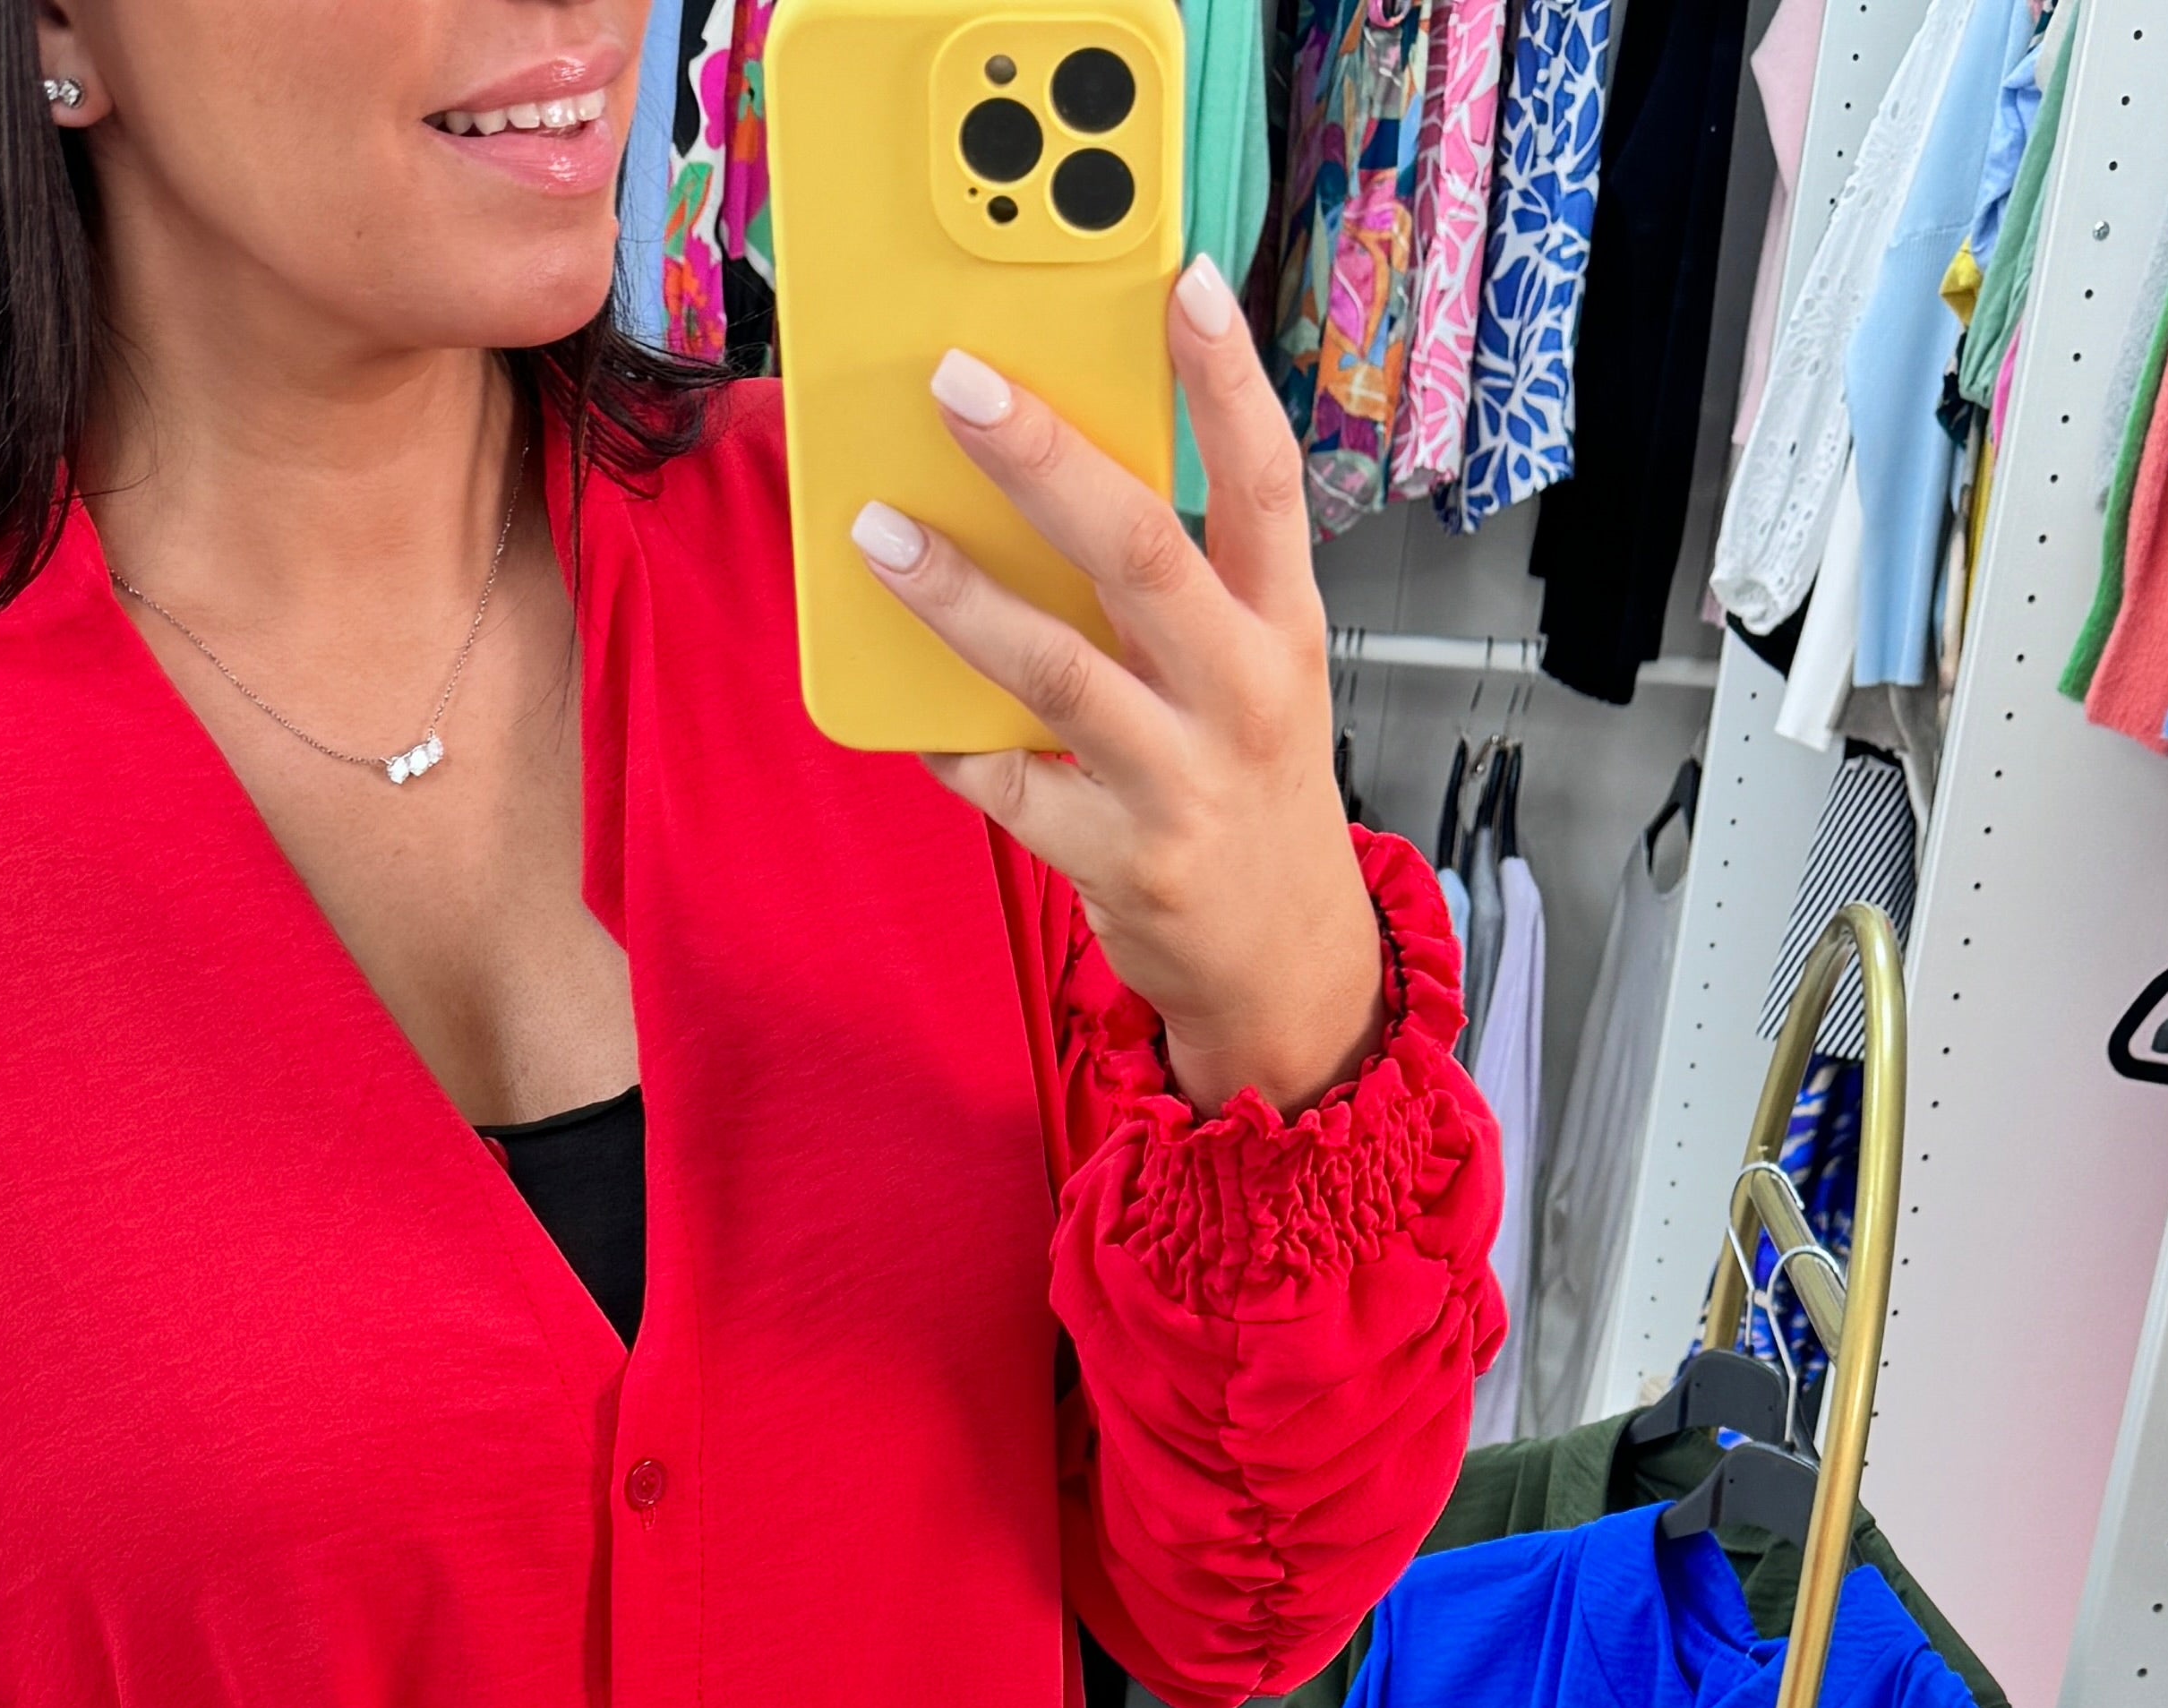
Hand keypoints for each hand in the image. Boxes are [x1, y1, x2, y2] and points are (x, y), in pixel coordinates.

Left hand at [848, 256, 1383, 1122]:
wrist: (1287, 963)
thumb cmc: (1250, 785)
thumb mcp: (1254, 670)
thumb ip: (1184, 584)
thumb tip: (1052, 473)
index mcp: (1281, 625)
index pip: (1267, 481)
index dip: (1228, 381)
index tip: (1184, 285)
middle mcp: (1242, 694)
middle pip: (1140, 554)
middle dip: (1045, 461)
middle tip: (958, 384)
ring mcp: (1180, 783)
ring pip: (1057, 671)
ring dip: (958, 596)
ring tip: (879, 530)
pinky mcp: (1122, 862)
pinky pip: (1009, 788)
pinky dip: (949, 739)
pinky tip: (900, 701)